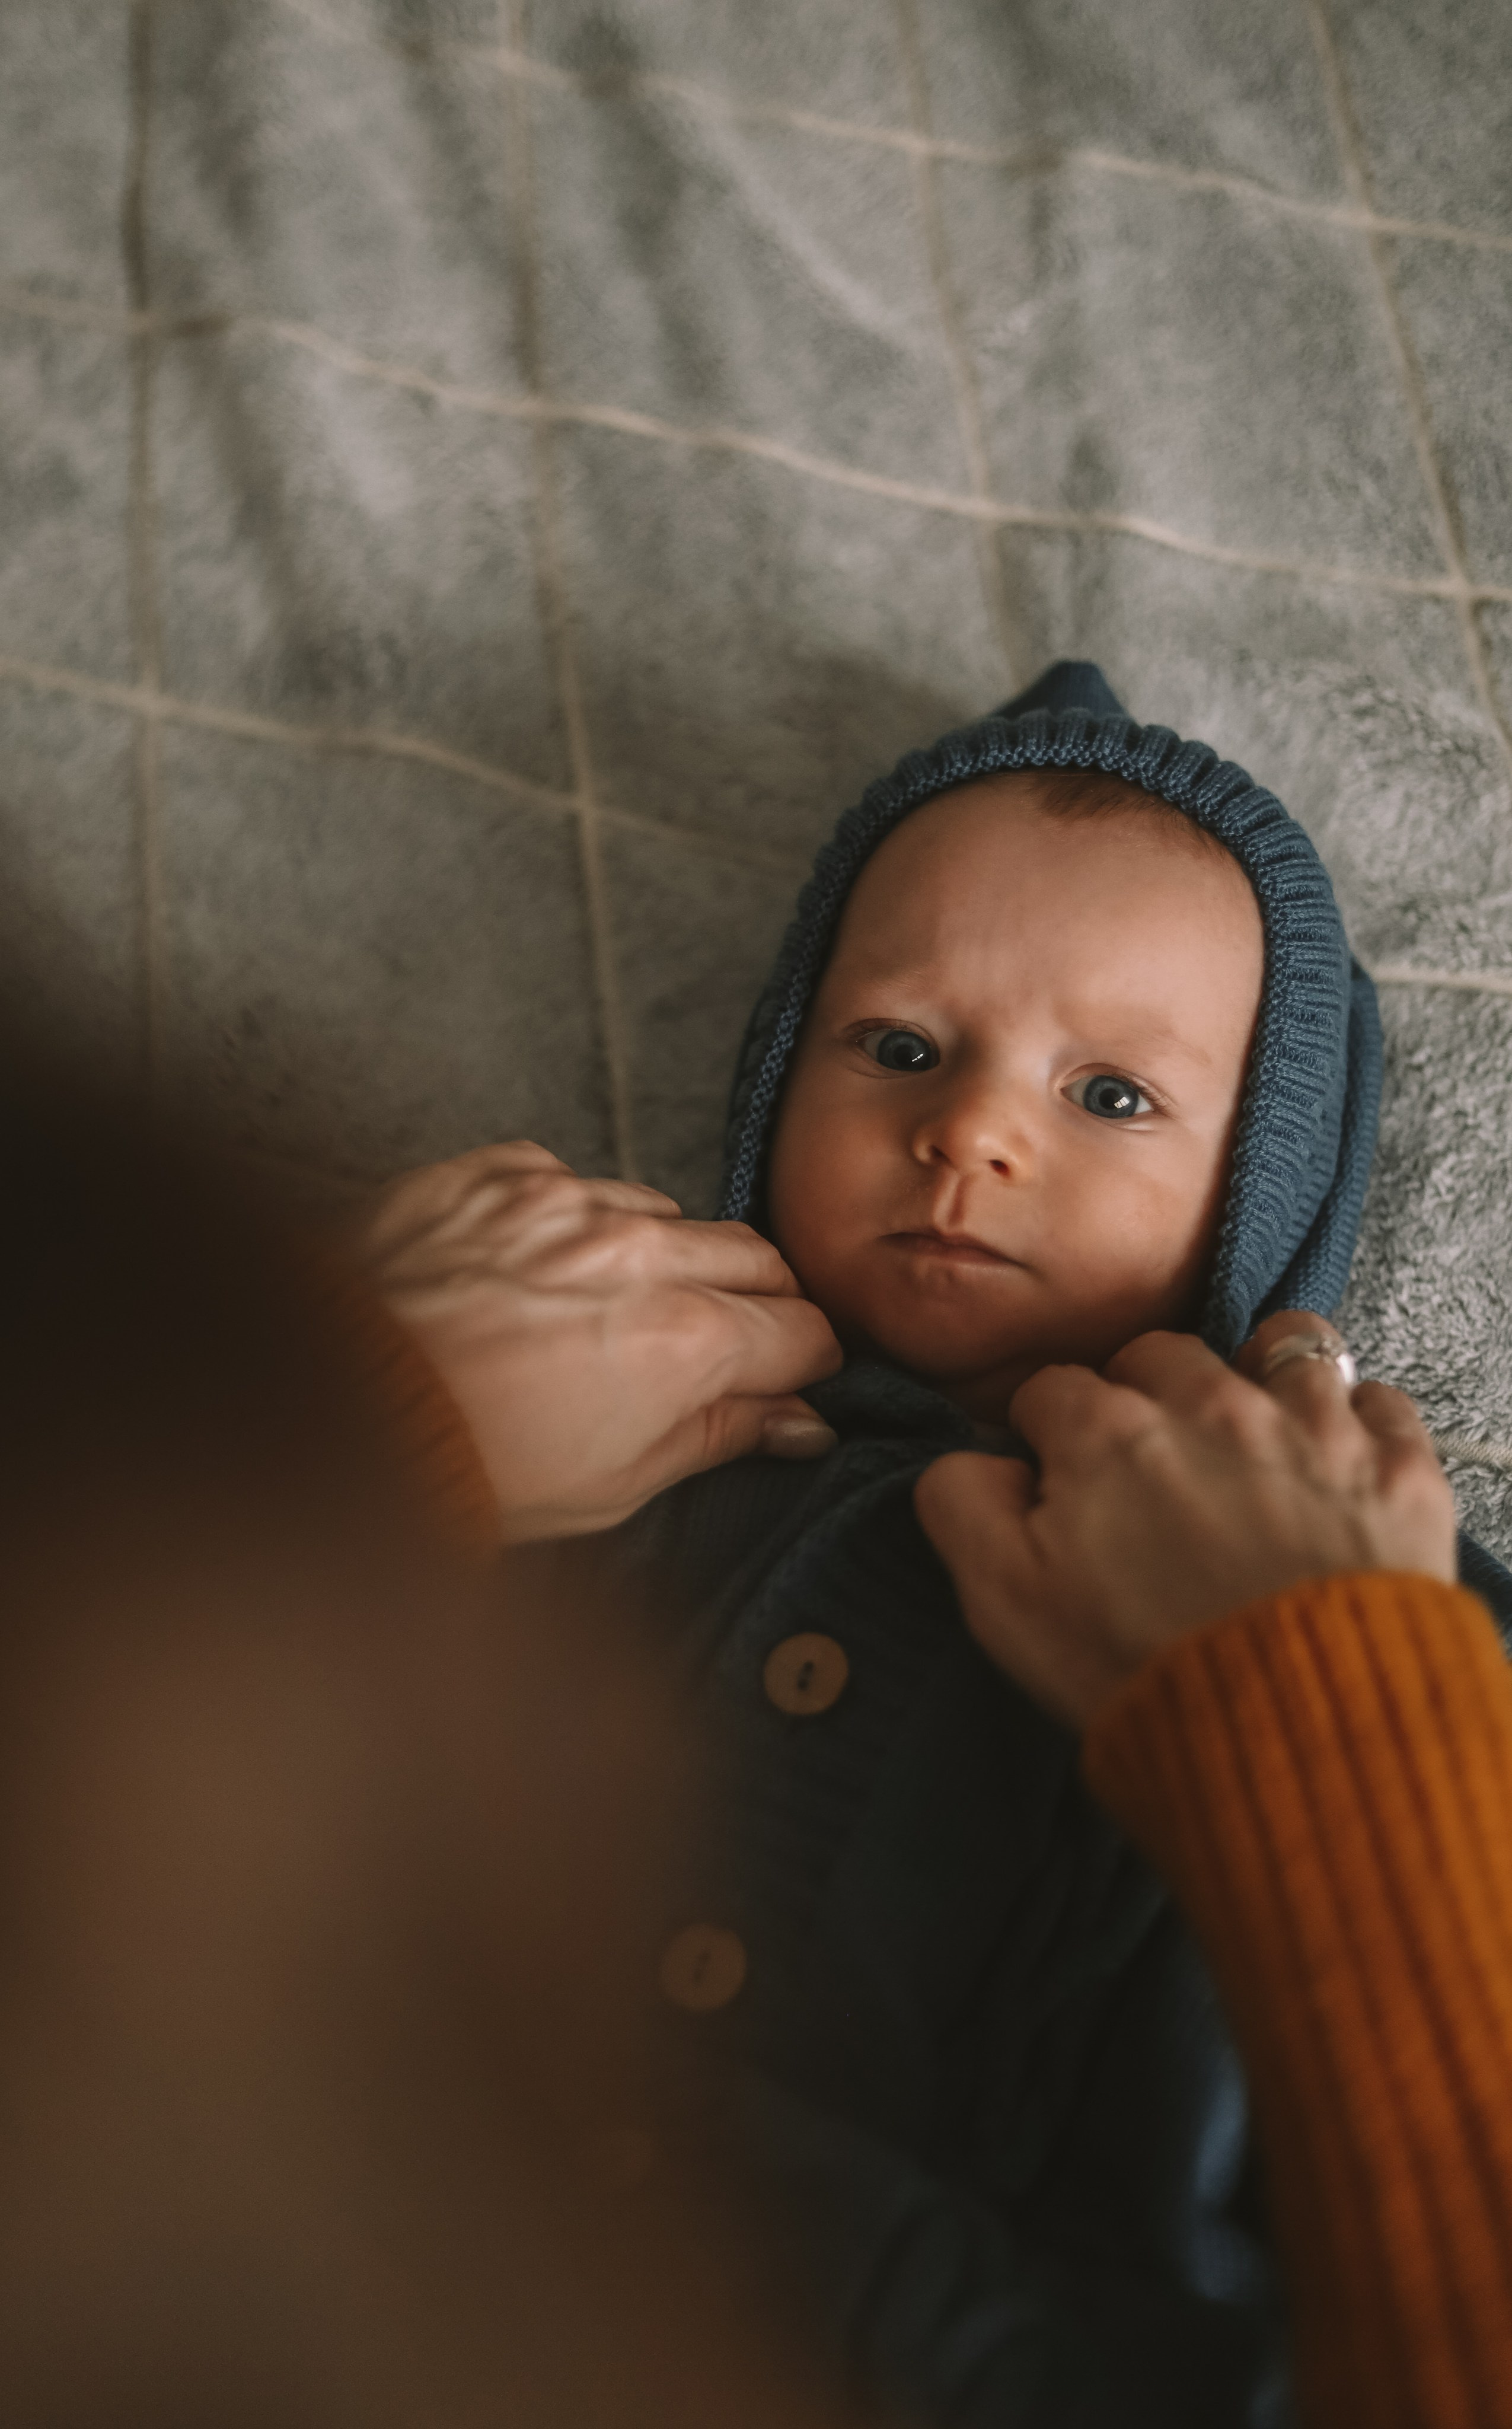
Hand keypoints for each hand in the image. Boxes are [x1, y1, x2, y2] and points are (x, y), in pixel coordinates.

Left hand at [355, 1143, 842, 1541]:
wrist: (334, 1410)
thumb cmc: (467, 1467)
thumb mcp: (614, 1486)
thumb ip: (719, 1435)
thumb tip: (795, 1421)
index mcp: (684, 1340)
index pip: (803, 1331)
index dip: (802, 1364)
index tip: (787, 1381)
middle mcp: (638, 1252)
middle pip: (754, 1257)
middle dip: (755, 1303)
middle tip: (722, 1346)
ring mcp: (565, 1201)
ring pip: (664, 1212)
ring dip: (661, 1257)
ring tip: (610, 1311)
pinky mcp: (496, 1174)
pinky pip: (570, 1181)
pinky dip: (572, 1221)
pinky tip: (538, 1271)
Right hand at [914, 1312, 1457, 1728]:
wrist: (1300, 1733)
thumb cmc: (1141, 1673)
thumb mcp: (1004, 1602)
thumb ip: (963, 1507)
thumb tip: (970, 1461)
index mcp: (1106, 1433)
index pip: (1053, 1390)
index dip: (1046, 1430)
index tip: (1055, 1469)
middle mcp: (1210, 1406)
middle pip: (1161, 1355)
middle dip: (1144, 1391)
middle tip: (1148, 1457)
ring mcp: (1313, 1429)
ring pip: (1283, 1345)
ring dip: (1259, 1375)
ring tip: (1254, 1428)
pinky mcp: (1397, 1470)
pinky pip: (1382, 1398)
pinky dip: (1360, 1416)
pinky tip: (1341, 1458)